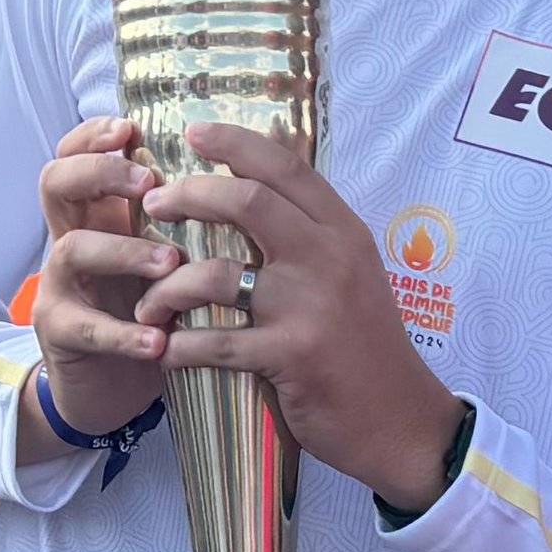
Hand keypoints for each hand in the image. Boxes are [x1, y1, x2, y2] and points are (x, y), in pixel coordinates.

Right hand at [25, 114, 171, 439]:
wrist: (112, 388)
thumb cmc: (151, 310)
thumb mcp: (163, 256)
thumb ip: (185, 218)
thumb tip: (245, 167)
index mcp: (99, 213)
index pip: (78, 153)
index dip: (96, 135)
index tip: (131, 126)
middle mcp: (72, 237)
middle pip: (57, 182)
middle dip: (99, 173)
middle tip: (148, 182)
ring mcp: (61, 286)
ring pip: (72, 249)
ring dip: (122, 250)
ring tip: (169, 263)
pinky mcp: (61, 334)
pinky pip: (84, 327)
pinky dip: (121, 333)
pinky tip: (157, 340)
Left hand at [130, 120, 465, 510]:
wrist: (401, 419)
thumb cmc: (367, 346)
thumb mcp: (354, 274)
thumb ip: (313, 237)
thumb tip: (254, 196)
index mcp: (343, 232)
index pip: (286, 168)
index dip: (235, 143)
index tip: (193, 132)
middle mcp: (329, 258)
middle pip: (245, 201)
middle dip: (188, 196)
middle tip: (154, 206)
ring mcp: (309, 306)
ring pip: (215, 273)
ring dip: (168, 287)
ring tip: (149, 303)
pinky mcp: (291, 355)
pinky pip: (215, 342)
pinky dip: (179, 347)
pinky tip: (164, 351)